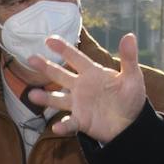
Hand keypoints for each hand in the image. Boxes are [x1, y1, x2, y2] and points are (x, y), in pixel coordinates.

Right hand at [26, 33, 147, 143]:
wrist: (131, 123)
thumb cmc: (131, 97)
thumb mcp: (132, 77)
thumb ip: (128, 58)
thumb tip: (129, 36)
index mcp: (92, 73)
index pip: (75, 58)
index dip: (63, 48)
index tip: (49, 39)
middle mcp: (81, 87)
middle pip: (60, 75)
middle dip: (46, 67)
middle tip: (30, 58)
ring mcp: (79, 104)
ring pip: (58, 99)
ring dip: (46, 97)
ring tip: (32, 95)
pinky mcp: (81, 121)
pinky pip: (69, 123)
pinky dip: (63, 126)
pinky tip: (56, 128)